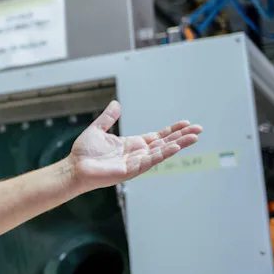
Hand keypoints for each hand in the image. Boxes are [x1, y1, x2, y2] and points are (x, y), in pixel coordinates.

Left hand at [66, 100, 201, 191]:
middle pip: (164, 143)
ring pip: (161, 152)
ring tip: (194, 137)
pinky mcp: (130, 170)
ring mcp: (136, 162)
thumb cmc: (84, 152)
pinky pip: (150, 161)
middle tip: (199, 129)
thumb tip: (116, 103)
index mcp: (132, 144)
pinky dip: (162, 154)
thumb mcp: (98, 129)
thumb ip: (108, 117)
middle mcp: (137, 153)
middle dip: (181, 136)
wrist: (74, 167)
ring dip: (178, 145)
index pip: (157, 136)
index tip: (186, 124)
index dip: (172, 130)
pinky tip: (175, 147)